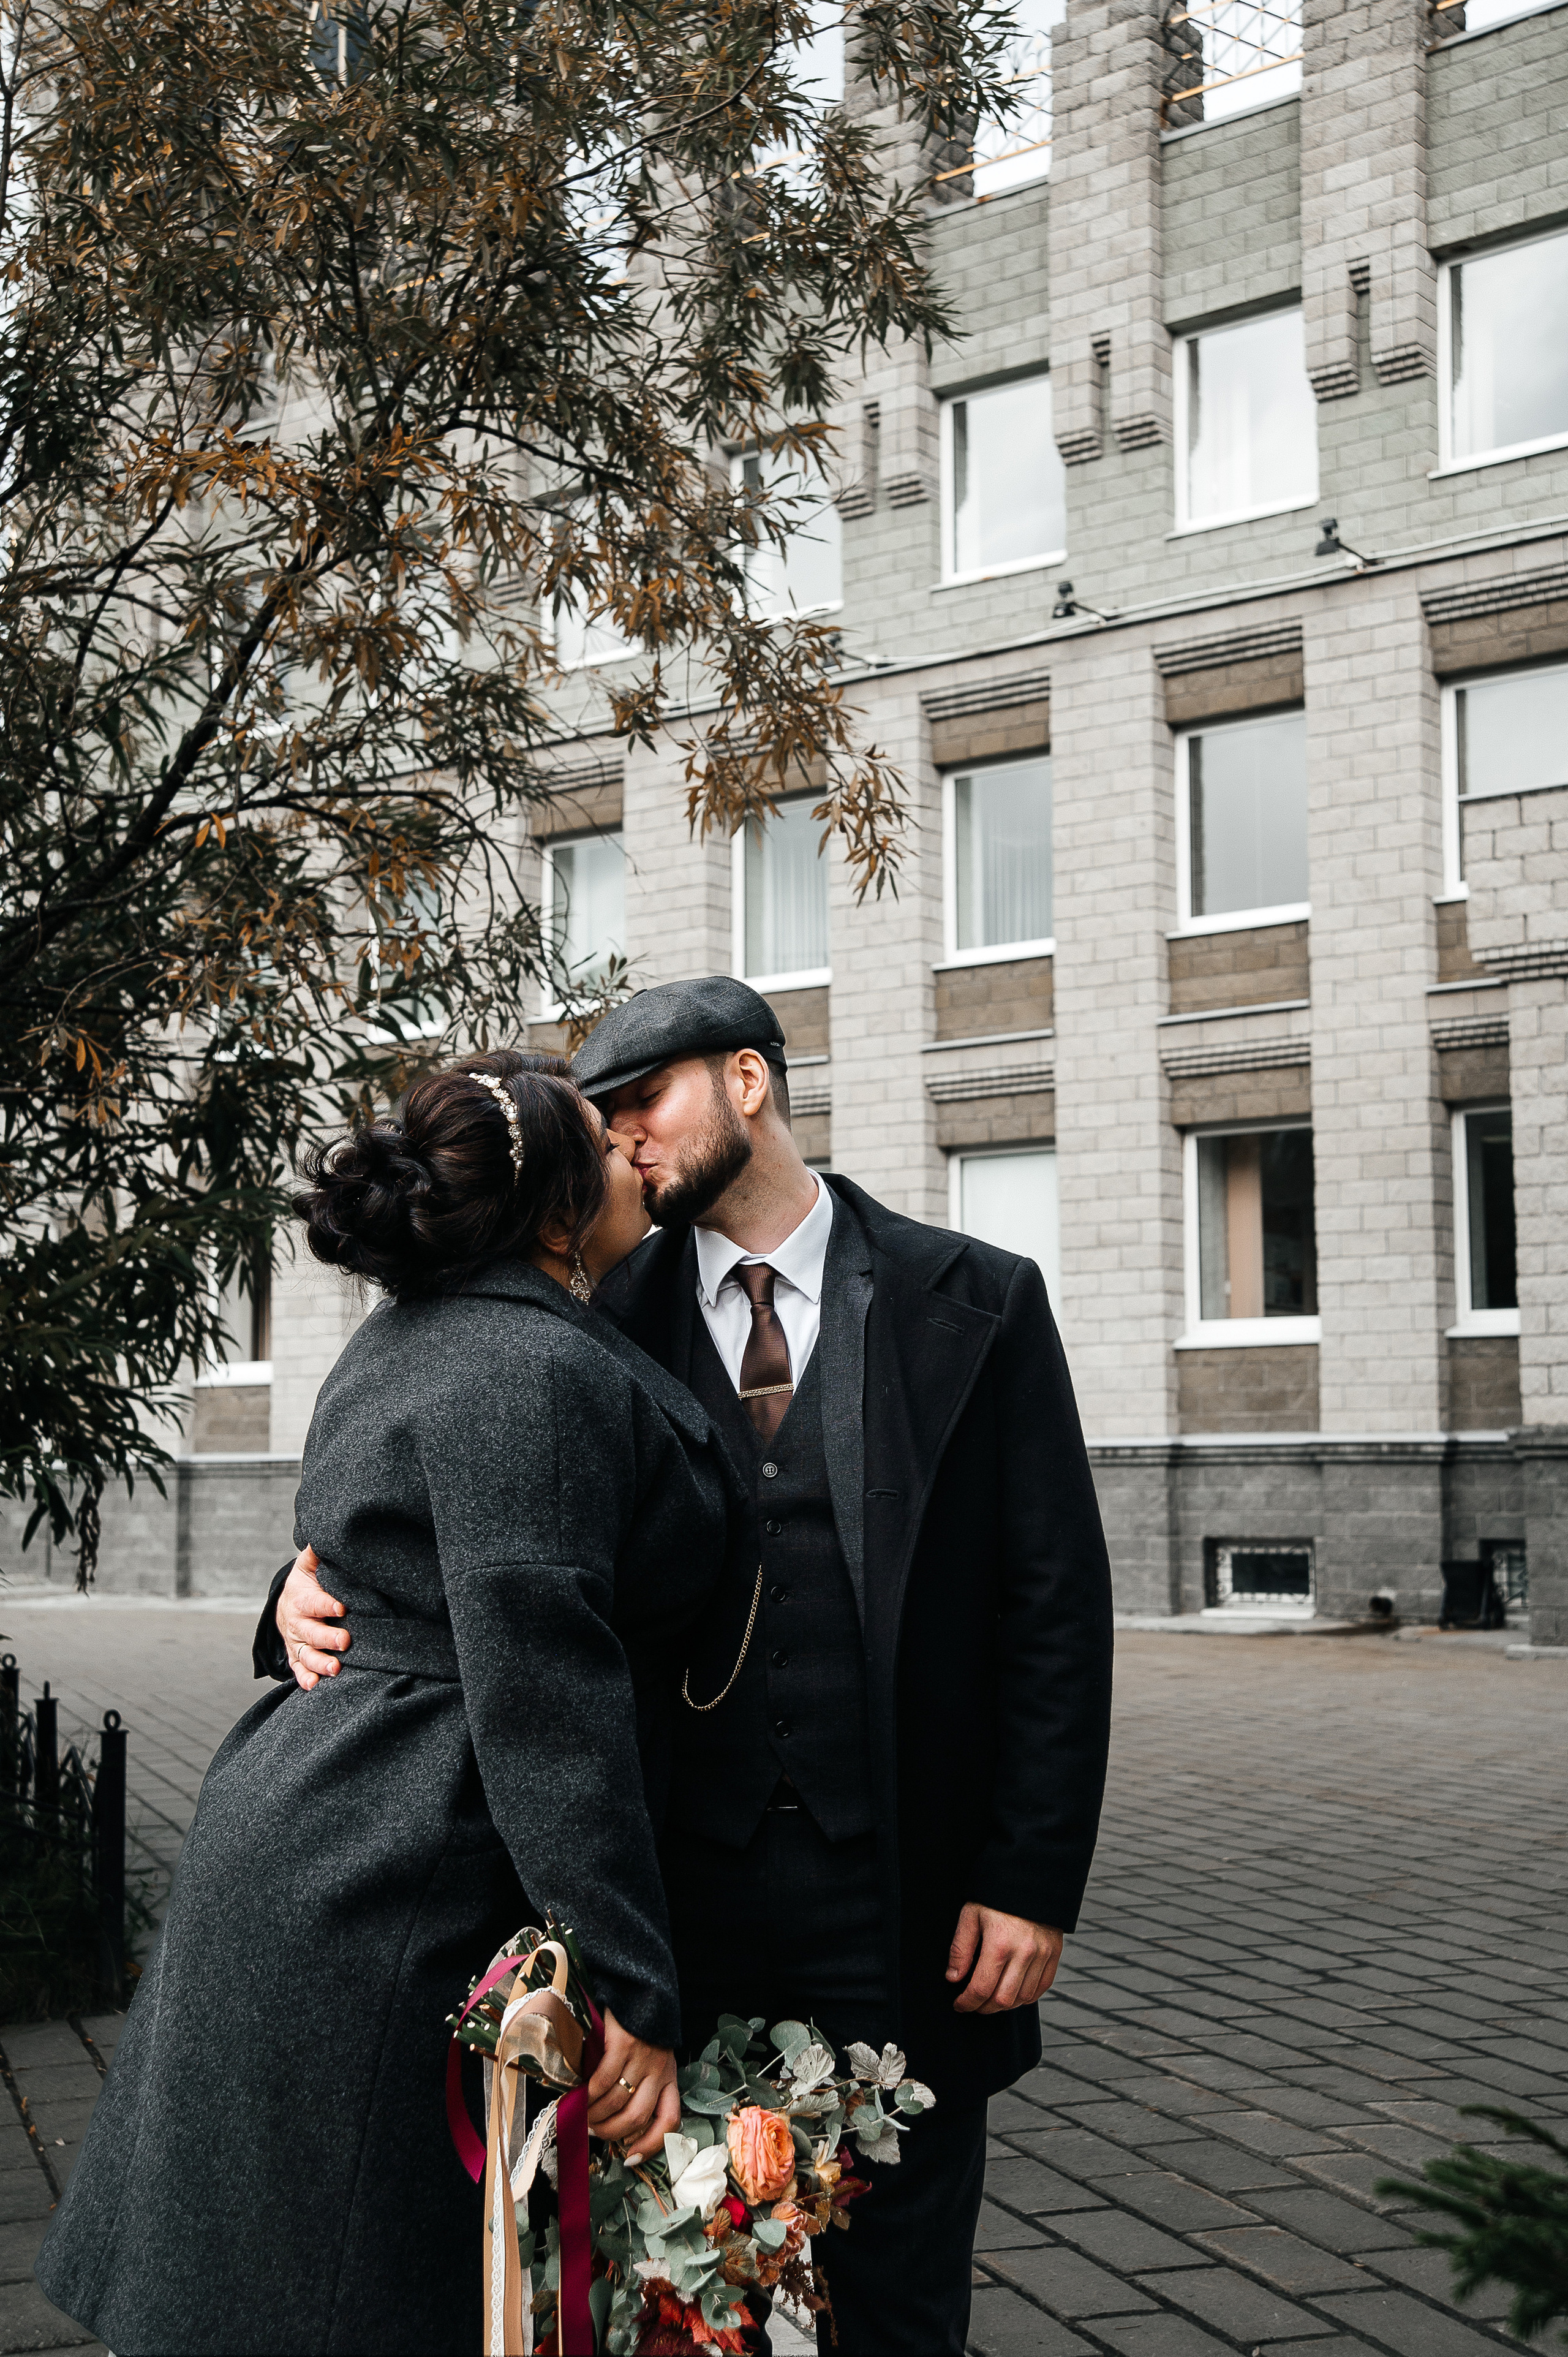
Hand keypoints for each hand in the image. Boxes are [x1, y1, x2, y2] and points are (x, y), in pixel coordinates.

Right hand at [276, 1546, 348, 1689]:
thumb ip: (317, 1554)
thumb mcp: (308, 1566)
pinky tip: (314, 1685)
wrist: (286, 1606)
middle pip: (310, 1632)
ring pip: (305, 1654)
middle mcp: (297, 1623)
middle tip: (345, 1641)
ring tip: (335, 1668)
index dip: (325, 1604)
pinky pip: (299, 1670)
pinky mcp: (297, 1657)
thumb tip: (326, 1534)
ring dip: (319, 1662)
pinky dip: (305, 1678)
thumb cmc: (305, 1584)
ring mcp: (297, 1642)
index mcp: (300, 1599)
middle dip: (327, 1637)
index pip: (313, 1602)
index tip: (341, 1607)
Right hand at [586, 2011, 680, 2162]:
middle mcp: (660, 2071)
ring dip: (596, 2116)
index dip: (651, 2145)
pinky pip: (604, 2080)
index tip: (630, 2158)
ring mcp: (643, 2057)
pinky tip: (579, 2096)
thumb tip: (614, 2121)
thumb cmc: (640, 2029)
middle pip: (637, 2118)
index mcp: (669, 2077)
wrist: (638, 1987)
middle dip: (612, 2133)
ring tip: (582, 2115)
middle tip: (594, 2131)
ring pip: (619, 2102)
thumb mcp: (650, 2059)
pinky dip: (589, 2094)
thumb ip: (639, 2085)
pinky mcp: (624, 2044)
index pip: (670, 2120)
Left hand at [947, 1903, 1062, 2014]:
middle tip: (973, 2004)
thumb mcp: (971, 1914)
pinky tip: (1013, 1993)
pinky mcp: (1055, 1953)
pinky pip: (1042, 1987)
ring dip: (1005, 2005)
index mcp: (1000, 1943)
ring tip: (991, 1999)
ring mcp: (1043, 1954)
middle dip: (984, 2008)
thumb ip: (961, 1948)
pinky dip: (1026, 1997)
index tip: (959, 2004)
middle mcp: (1024, 1952)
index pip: (981, 1988)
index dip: (967, 2002)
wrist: (1031, 1875)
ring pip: (1023, 1998)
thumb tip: (953, 1978)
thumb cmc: (996, 1894)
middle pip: (1003, 2000)